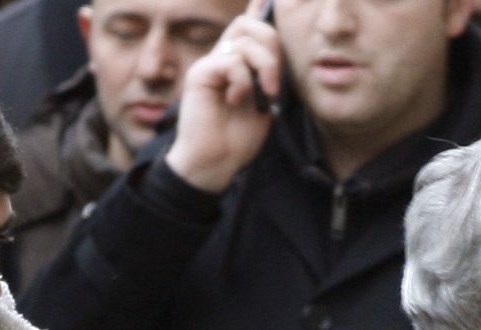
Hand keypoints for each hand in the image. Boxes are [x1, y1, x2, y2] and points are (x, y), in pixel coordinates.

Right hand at [164, 0, 280, 193]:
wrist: (215, 162)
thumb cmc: (239, 138)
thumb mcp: (265, 104)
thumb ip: (271, 78)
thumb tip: (280, 57)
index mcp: (238, 63)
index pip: (248, 25)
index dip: (259, 10)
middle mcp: (223, 58)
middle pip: (249, 25)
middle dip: (272, 45)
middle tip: (275, 81)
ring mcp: (210, 64)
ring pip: (244, 42)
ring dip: (265, 67)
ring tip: (265, 94)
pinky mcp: (201, 74)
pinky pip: (231, 61)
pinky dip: (243, 81)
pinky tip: (237, 100)